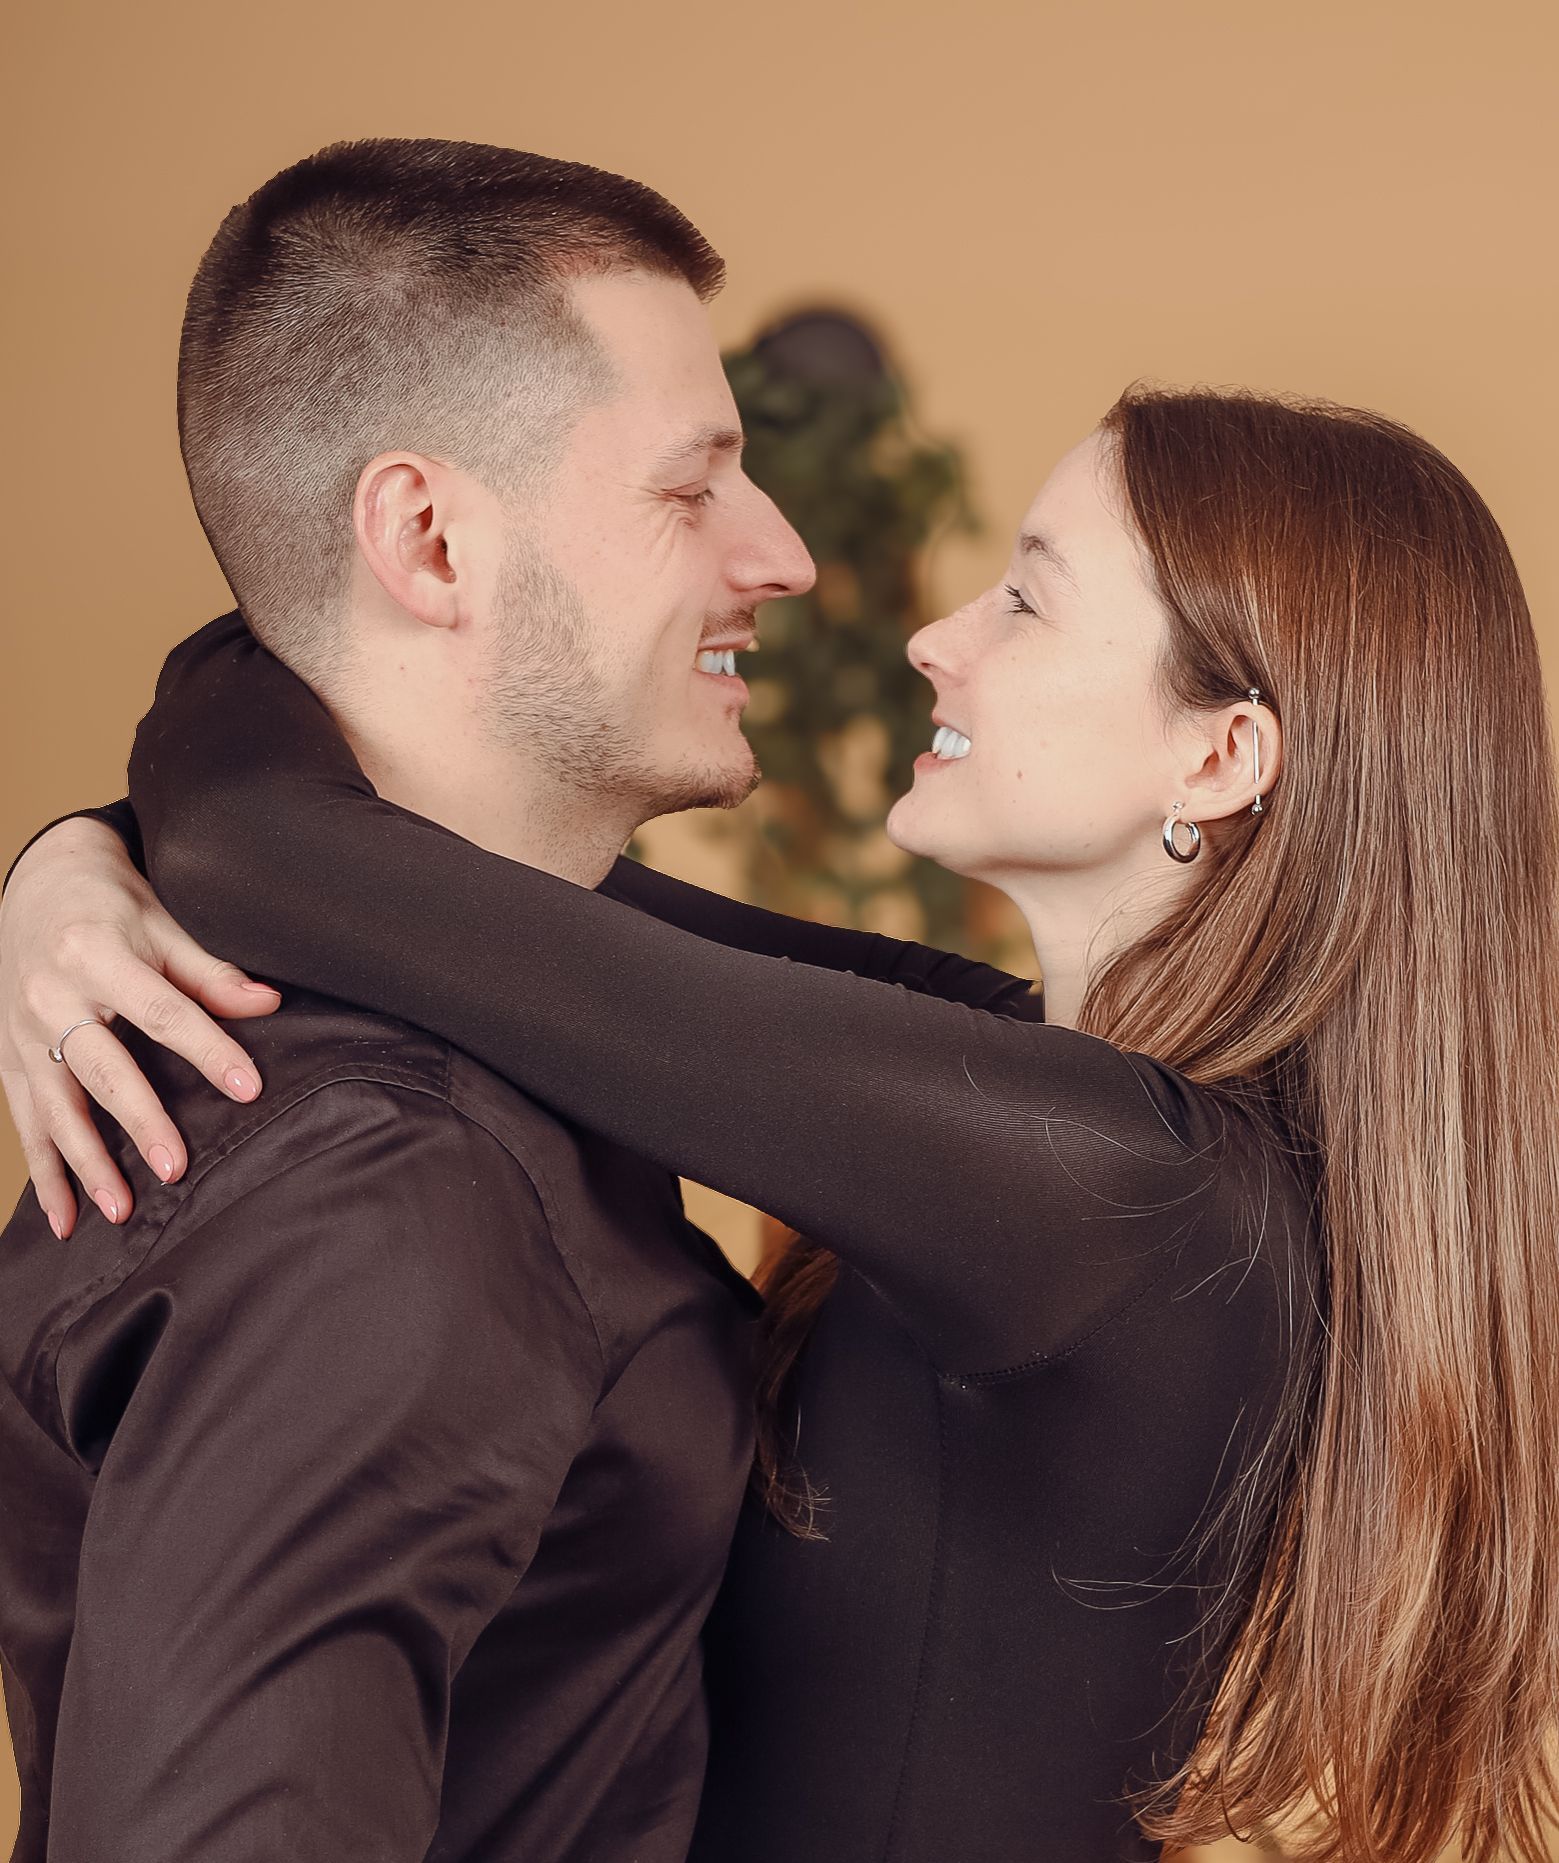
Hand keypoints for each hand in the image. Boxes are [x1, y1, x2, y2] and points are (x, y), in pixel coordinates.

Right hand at [0, 817, 281, 1236]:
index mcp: (96, 954)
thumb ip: (211, 973)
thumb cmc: (112, 905)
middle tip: (177, 1168)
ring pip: (55, 1105)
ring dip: (86, 1163)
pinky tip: (67, 1218)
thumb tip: (269, 1005)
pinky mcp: (4, 1056)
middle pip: (101, 1068)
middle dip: (139, 1121)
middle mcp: (50, 994)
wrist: (38, 879)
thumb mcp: (163, 925)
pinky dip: (45, 1173)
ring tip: (122, 1208)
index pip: (163, 1012)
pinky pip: (25, 1121)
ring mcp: (19, 1029)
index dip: (208, 1050)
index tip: (249, 1088)